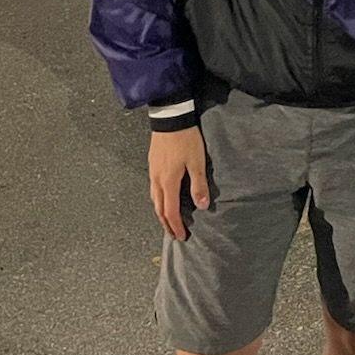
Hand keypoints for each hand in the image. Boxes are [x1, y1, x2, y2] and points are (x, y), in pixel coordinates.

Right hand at [148, 126, 209, 240]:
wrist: (170, 118)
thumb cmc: (185, 139)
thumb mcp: (196, 161)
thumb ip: (198, 184)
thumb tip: (202, 206)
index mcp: (168, 182)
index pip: (170, 212)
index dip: (176, 226)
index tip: (182, 236)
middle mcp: (157, 180)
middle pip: (159, 209)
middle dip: (166, 224)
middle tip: (174, 234)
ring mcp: (152, 172)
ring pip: (154, 199)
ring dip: (161, 213)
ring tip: (168, 220)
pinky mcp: (152, 164)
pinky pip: (153, 189)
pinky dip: (158, 200)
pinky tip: (164, 198)